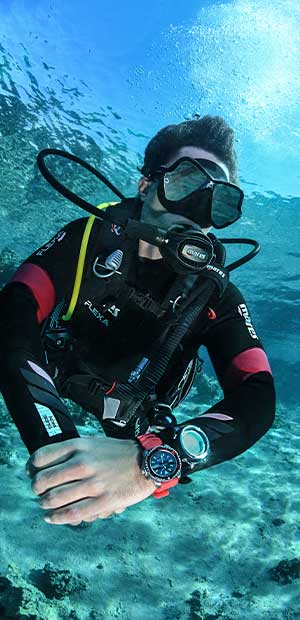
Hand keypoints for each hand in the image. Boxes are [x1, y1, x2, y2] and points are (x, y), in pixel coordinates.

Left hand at [25, 436, 155, 524]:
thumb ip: (73, 451)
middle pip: (44, 480)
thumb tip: (48, 464)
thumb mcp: (93, 441)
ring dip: (45, 504)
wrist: (147, 462)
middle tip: (39, 492)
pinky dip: (57, 518)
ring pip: (55, 498)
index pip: (42, 457)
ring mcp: (93, 483)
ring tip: (45, 505)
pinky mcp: (103, 501)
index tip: (32, 474)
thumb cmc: (118, 452)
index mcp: (80, 445)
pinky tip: (52, 517)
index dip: (32, 468)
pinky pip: (72, 513)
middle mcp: (83, 463)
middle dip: (37, 489)